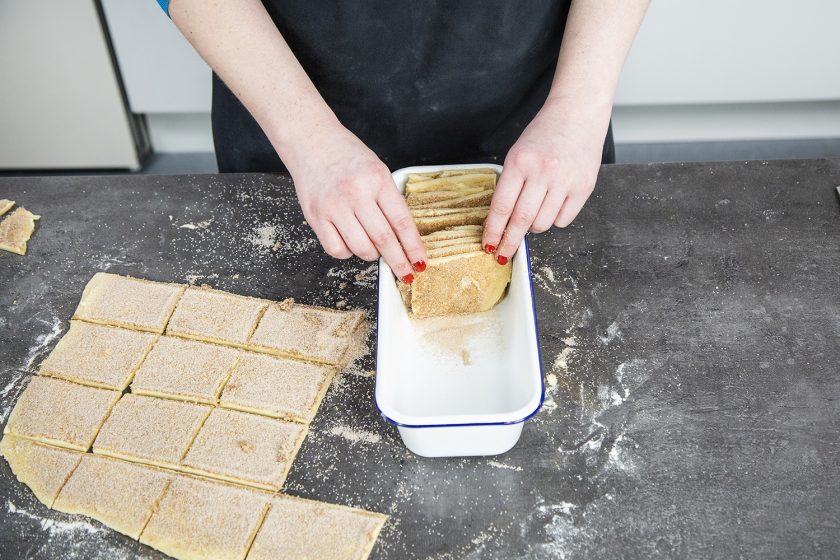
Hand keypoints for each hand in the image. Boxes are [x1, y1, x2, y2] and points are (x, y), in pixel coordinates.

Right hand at [287, 123, 426, 282]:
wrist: (310, 141)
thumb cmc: (346, 156)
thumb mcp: (377, 170)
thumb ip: (389, 200)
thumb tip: (404, 236)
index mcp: (377, 179)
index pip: (401, 221)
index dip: (413, 247)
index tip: (421, 262)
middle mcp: (355, 193)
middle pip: (384, 240)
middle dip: (398, 262)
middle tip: (406, 274)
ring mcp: (333, 206)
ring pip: (361, 248)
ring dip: (372, 255)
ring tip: (373, 247)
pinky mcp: (315, 216)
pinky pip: (336, 250)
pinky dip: (347, 253)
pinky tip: (350, 241)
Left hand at [482, 97, 608, 263]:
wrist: (577, 114)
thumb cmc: (544, 135)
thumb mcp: (518, 154)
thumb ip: (509, 186)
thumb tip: (498, 222)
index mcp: (520, 161)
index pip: (501, 206)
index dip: (493, 231)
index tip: (489, 245)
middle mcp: (543, 171)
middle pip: (521, 220)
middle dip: (509, 242)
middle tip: (503, 255)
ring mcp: (565, 180)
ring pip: (542, 224)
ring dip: (533, 228)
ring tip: (532, 215)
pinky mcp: (584, 187)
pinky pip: (563, 220)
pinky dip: (554, 219)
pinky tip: (552, 205)